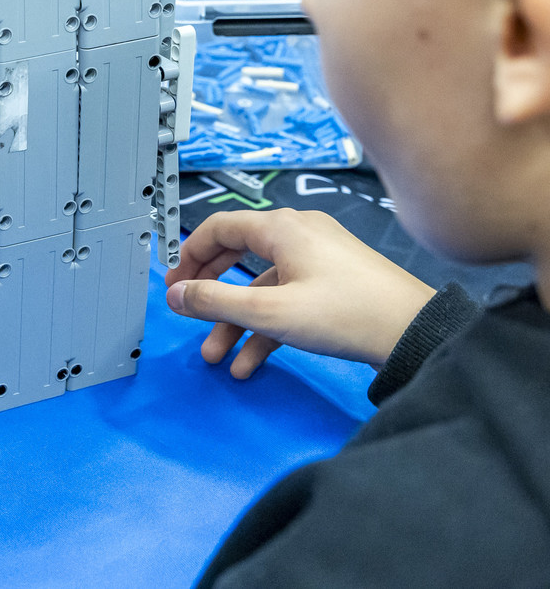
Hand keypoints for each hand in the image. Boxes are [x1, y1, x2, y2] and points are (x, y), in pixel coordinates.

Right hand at [165, 209, 436, 378]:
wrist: (415, 333)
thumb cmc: (346, 312)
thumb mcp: (269, 311)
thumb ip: (214, 301)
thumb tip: (174, 294)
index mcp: (281, 228)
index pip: (217, 228)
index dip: (188, 255)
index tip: (174, 284)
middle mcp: (299, 235)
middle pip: (237, 255)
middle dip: (210, 292)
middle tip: (188, 312)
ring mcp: (319, 258)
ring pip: (261, 285)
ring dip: (237, 320)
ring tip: (218, 355)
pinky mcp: (334, 282)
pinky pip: (286, 297)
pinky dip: (266, 324)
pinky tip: (252, 360)